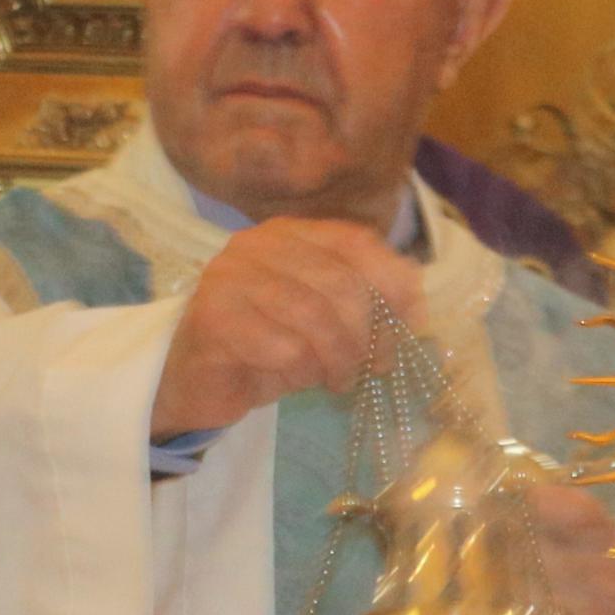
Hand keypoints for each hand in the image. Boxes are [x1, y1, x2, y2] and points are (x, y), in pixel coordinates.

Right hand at [149, 217, 423, 440]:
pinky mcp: (213, 319)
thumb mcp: (326, 320)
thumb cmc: (266, 346)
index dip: (392, 279)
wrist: (196, 381)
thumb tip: (418, 303)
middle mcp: (256, 244)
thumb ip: (365, 303)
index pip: (354, 240)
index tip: (415, 319)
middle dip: (366, 332)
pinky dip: (304, 372)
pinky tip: (301, 381)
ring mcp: (229, 278)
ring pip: (314, 316)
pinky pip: (284, 348)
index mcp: (288, 233)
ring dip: (338, 358)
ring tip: (338, 378)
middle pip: (339, 282)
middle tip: (374, 365)